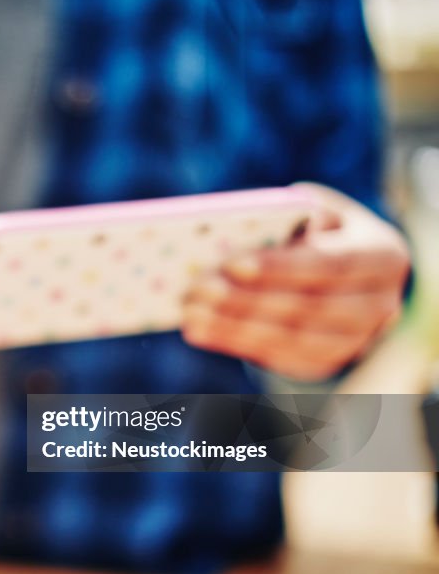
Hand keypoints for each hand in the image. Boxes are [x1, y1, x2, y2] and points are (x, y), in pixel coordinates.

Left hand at [181, 184, 409, 380]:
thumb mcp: (314, 211)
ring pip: (292, 340)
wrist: (344, 275)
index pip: (333, 265)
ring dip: (235, 327)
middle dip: (248, 300)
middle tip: (198, 288)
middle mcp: (380, 305)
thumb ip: (289, 216)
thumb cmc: (318, 230)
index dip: (282, 267)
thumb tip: (238, 230)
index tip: (233, 263)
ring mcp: (356, 341)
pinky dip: (234, 343)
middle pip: (309, 308)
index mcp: (383, 256)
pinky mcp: (326, 363)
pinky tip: (199, 330)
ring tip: (190, 312)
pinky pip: (279, 358)